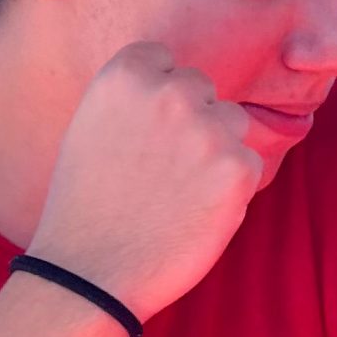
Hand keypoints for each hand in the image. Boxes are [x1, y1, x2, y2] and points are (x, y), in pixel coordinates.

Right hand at [29, 45, 264, 321]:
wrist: (91, 274)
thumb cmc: (87, 207)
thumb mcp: (92, 129)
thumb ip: (135, 101)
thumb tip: (178, 90)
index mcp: (126, 74)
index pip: (163, 61)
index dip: (157, 99)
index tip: (144, 132)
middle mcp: (170, 92)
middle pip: (202, 89)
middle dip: (191, 122)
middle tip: (163, 170)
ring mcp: (208, 129)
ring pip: (233, 122)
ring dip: (216, 151)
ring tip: (178, 193)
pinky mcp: (238, 168)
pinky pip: (249, 165)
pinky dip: (230, 189)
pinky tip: (194, 213)